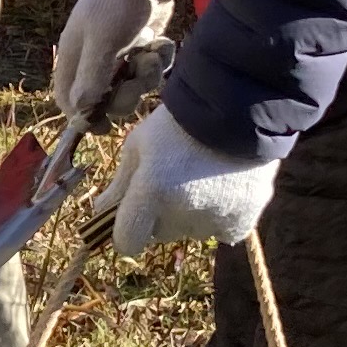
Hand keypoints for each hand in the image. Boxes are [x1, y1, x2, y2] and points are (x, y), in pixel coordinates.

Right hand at [51, 0, 176, 122]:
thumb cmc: (116, 4)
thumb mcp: (102, 40)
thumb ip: (91, 77)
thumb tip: (80, 112)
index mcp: (74, 58)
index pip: (68, 100)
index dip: (83, 117)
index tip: (104, 125)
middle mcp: (93, 61)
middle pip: (106, 100)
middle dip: (126, 93)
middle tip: (138, 73)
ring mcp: (119, 56)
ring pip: (133, 86)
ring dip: (146, 75)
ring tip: (151, 51)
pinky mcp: (142, 50)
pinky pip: (151, 71)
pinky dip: (159, 60)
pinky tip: (158, 42)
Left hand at [105, 102, 278, 254]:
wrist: (239, 106)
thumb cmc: (178, 123)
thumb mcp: (139, 143)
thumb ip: (121, 182)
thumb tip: (102, 211)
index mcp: (152, 190)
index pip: (127, 241)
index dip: (125, 232)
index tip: (131, 217)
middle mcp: (183, 212)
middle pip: (161, 232)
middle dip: (159, 215)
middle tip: (172, 181)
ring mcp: (216, 218)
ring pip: (192, 230)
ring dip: (191, 215)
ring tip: (202, 177)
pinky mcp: (244, 220)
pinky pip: (223, 231)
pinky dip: (221, 217)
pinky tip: (223, 190)